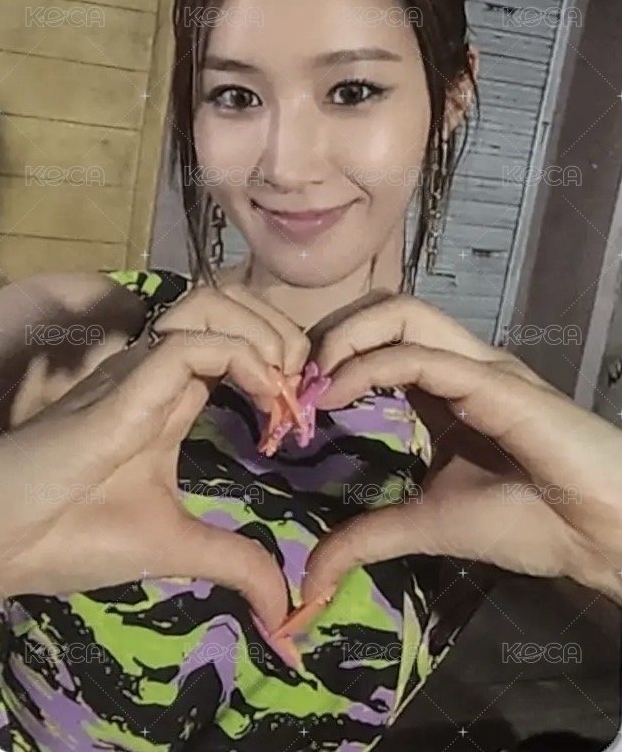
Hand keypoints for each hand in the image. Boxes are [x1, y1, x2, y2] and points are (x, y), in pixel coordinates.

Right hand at [0, 283, 308, 632]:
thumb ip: (233, 562)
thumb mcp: (172, 546)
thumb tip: (283, 609)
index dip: (277, 369)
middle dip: (282, 333)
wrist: (0, 542)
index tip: (296, 422)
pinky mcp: (127, 385)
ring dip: (264, 335)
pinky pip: (193, 343)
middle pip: (230, 307)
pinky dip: (242, 359)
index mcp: (169, 400)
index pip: (236, 349)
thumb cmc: (73, 535)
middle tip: (300, 390)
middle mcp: (158, 372)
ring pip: (213, 305)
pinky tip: (262, 401)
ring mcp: (142, 372)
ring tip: (282, 389)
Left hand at [300, 295, 621, 608]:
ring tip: (314, 382)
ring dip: (345, 337)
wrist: (599, 534)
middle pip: (385, 308)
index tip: (296, 403)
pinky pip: (421, 355)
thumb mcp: (427, 525)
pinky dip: (369, 365)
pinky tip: (338, 394)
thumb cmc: (529, 522)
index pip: (379, 339)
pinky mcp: (494, 380)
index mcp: (445, 386)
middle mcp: (459, 362)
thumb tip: (310, 578)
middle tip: (296, 381)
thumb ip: (368, 539)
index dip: (331, 358)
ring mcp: (478, 364)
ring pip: (402, 312)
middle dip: (330, 333)